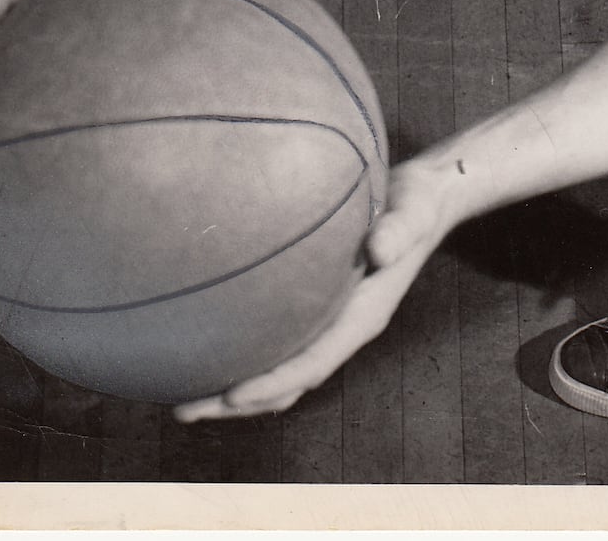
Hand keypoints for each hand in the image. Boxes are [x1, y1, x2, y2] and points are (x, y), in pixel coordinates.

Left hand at [172, 158, 452, 421]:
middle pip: (289, 382)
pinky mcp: (320, 306)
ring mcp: (331, 321)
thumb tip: (380, 248)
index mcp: (364, 316)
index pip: (314, 362)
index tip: (230, 395)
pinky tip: (212, 349)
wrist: (424, 198)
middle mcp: (345, 328)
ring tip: (182, 397)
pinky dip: (246, 359)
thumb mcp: (414, 210)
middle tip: (183, 409)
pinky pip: (280, 345)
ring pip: (281, 372)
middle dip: (238, 402)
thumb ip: (399, 230)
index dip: (272, 382)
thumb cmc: (416, 202)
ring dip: (235, 392)